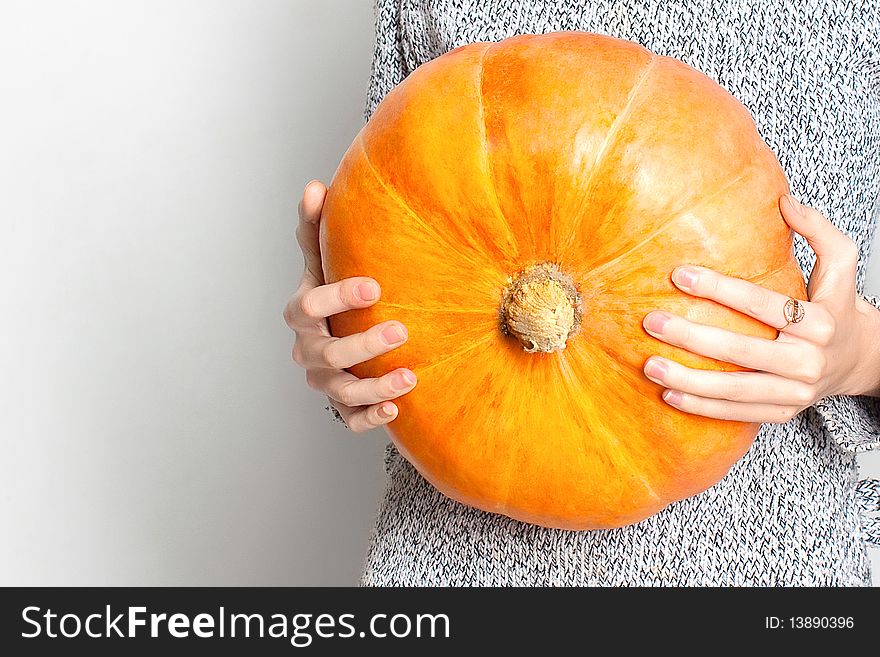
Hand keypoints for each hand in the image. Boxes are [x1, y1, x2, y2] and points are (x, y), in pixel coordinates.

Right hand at [283, 180, 416, 432]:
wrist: (335, 334)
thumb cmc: (331, 292)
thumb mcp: (323, 261)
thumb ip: (316, 228)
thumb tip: (313, 186)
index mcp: (301, 312)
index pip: (310, 306)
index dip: (338, 298)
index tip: (374, 286)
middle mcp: (308, 350)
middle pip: (327, 354)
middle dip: (363, 344)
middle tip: (402, 331)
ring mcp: (324, 381)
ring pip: (341, 391)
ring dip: (374, 386)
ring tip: (409, 377)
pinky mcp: (342, 406)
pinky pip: (351, 420)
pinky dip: (370, 418)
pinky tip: (396, 410)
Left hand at [641, 194, 879, 422]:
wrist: (860, 360)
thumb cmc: (839, 308)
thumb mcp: (842, 264)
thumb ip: (817, 230)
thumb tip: (784, 200)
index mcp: (819, 322)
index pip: (761, 304)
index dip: (718, 288)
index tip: (678, 275)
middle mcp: (807, 361)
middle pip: (740, 350)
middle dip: (691, 337)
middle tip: (651, 321)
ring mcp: (794, 392)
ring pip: (734, 390)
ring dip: (687, 380)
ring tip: (650, 365)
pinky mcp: (782, 412)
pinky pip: (737, 413)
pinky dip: (701, 408)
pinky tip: (669, 396)